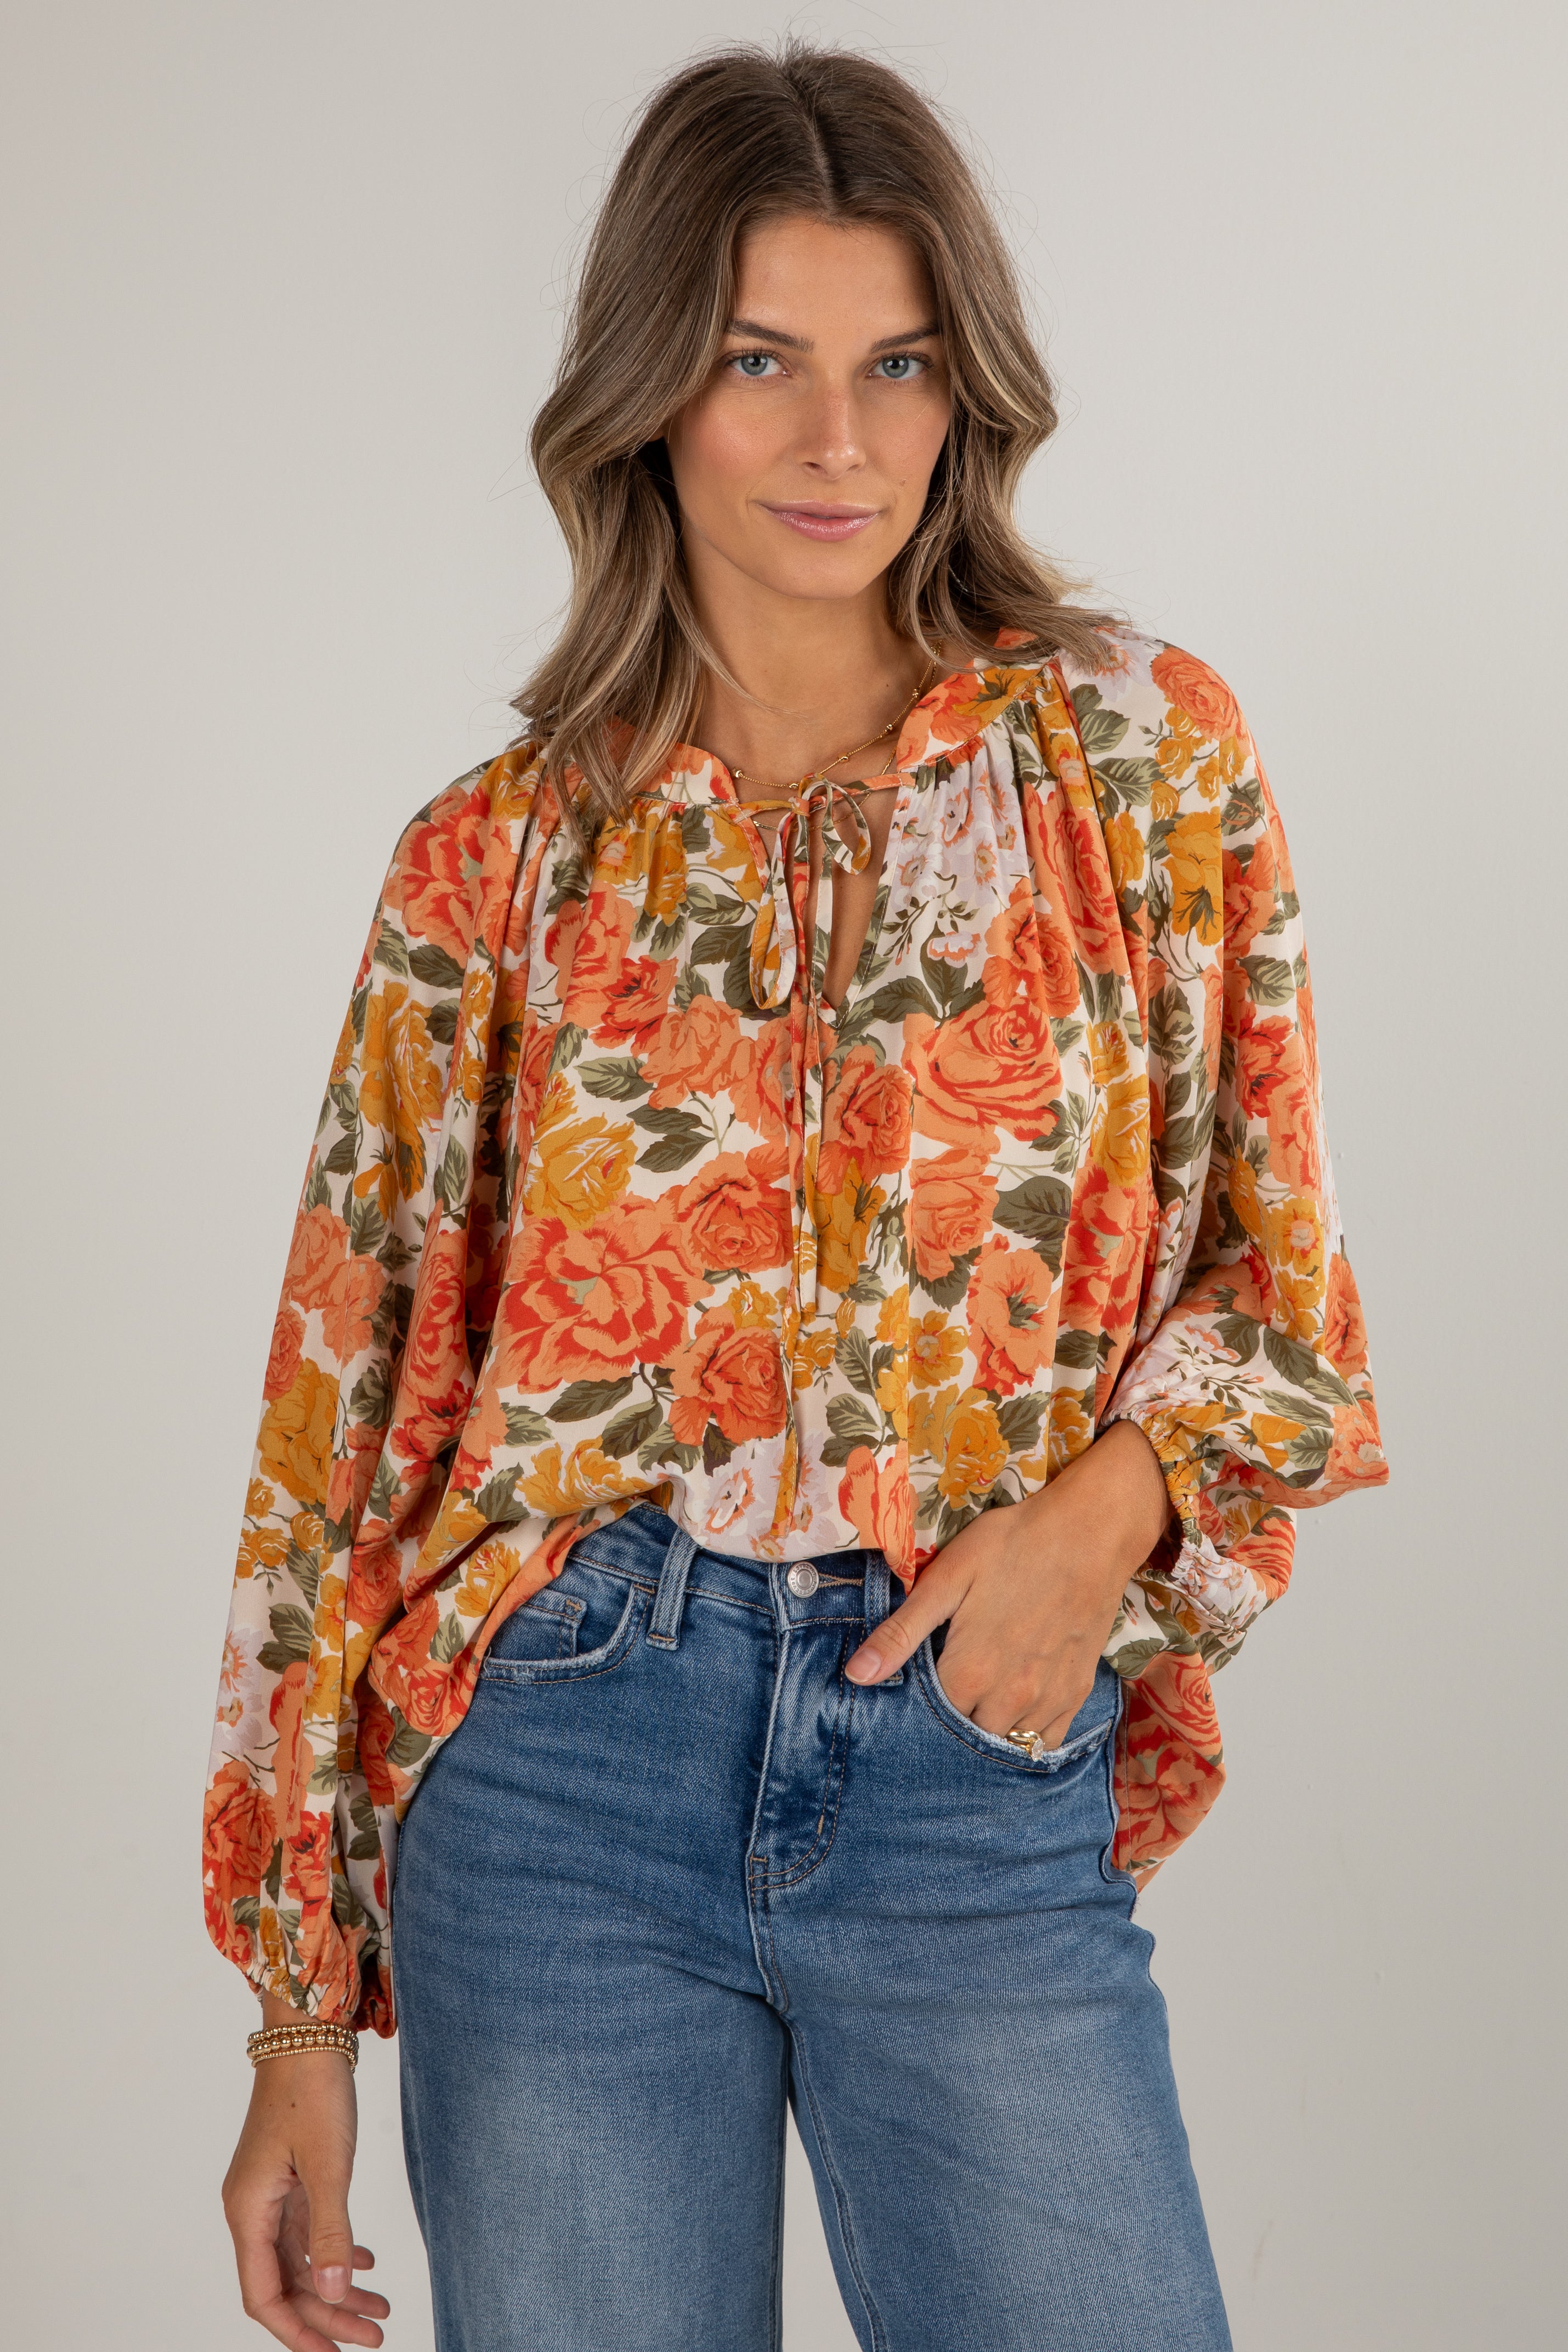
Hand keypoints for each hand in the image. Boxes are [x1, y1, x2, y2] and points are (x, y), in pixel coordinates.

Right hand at [222, 2006, 388, 2350]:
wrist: (307, 2032)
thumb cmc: (313, 2090)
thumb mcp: (329, 2164)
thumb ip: (330, 2231)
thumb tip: (331, 2294)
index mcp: (249, 2210)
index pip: (264, 2295)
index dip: (298, 2331)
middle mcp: (253, 2208)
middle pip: (286, 2283)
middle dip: (328, 2316)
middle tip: (375, 2336)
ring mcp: (271, 2192)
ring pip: (301, 2259)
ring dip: (337, 2288)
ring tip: (380, 2310)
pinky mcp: (290, 2175)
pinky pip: (308, 2231)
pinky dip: (336, 2251)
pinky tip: (366, 2266)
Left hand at [845, 1422, 1170, 1744]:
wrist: (1090, 1532)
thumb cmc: (1012, 1545)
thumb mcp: (947, 1578)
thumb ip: (901, 1633)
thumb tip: (856, 1676)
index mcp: (968, 1674)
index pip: (928, 1719)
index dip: (918, 1703)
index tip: (918, 1681)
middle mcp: (1007, 1700)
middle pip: (966, 1735)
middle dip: (952, 1718)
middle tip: (950, 1681)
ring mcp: (1047, 1701)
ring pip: (1006, 1742)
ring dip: (989, 1727)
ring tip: (982, 1694)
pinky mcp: (1077, 1693)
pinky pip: (1048, 1740)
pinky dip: (1029, 1733)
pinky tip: (1018, 1705)